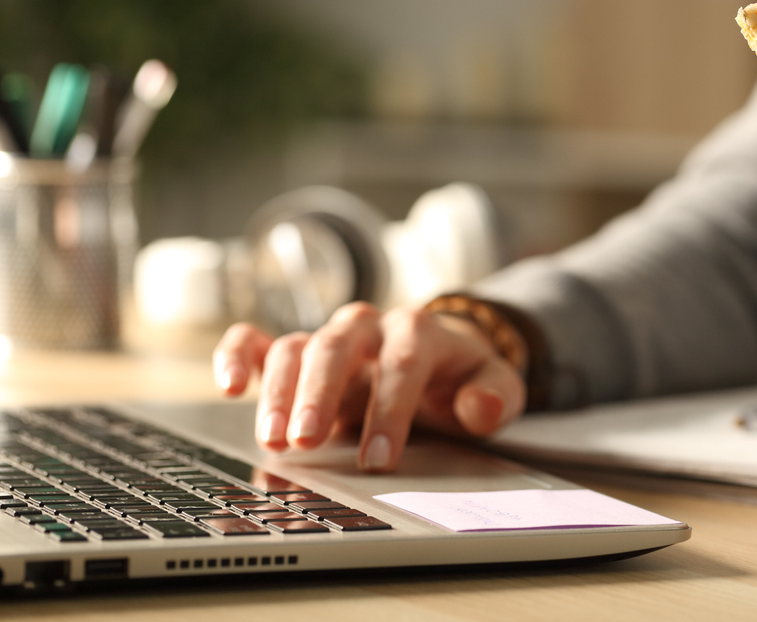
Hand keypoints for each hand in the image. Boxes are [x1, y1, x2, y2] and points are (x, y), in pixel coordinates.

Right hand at [212, 303, 526, 472]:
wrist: (441, 353)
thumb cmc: (462, 376)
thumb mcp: (495, 384)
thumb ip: (496, 396)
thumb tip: (479, 408)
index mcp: (418, 331)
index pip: (402, 365)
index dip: (389, 412)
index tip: (377, 461)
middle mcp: (368, 327)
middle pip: (337, 347)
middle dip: (319, 394)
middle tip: (305, 442)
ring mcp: (329, 336)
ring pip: (296, 348)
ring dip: (278, 391)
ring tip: (272, 439)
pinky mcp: (298, 349)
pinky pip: (258, 340)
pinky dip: (237, 355)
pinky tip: (228, 385)